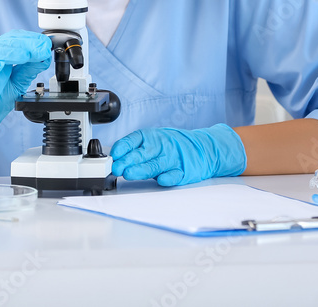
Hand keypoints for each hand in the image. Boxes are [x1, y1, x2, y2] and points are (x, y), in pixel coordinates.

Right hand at [0, 30, 51, 159]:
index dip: (30, 39)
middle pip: (2, 43)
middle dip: (24, 44)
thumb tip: (44, 57)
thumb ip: (28, 70)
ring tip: (25, 55)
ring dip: (9, 52)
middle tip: (40, 49)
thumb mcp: (17, 84)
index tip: (45, 44)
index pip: (13, 39)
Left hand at [110, 124, 246, 186]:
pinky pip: (175, 174)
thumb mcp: (153, 141)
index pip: (133, 140)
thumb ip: (135, 150)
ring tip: (129, 174)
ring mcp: (172, 159)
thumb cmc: (172, 146)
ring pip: (155, 165)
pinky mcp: (183, 171)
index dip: (122, 147)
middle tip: (116, 167)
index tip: (114, 155)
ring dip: (141, 169)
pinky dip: (168, 177)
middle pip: (142, 153)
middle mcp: (161, 146)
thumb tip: (115, 160)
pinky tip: (161, 180)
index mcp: (151, 137)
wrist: (203, 148)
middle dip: (127, 161)